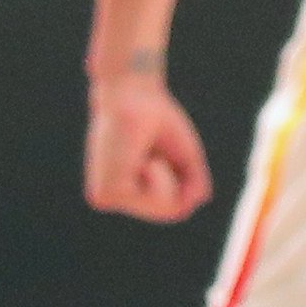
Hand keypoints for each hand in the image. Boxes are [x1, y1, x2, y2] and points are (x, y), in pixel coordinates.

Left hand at [85, 72, 211, 221]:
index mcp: (126, 186)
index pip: (170, 205)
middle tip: (156, 155)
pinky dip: (159, 179)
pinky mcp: (106, 196)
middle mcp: (113, 196)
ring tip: (147, 156)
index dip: (187, 182)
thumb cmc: (158, 118)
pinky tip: (141, 160)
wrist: (133, 94)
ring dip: (168, 180)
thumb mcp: (184, 154)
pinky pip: (155, 202)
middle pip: (171, 211)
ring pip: (165, 210)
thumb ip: (193, 181)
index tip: (166, 155)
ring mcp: (107, 198)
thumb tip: (199, 201)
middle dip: (179, 182)